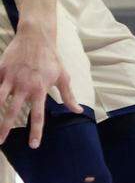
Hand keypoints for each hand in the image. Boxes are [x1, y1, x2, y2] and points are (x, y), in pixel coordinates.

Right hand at [0, 24, 82, 146]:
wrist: (36, 37)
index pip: (38, 115)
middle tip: (1, 142)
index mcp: (40, 89)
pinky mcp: (1, 71)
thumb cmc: (51, 58)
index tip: (33, 145)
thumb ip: (68, 96)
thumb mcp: (63, 76)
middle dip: (4, 128)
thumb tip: (78, 111)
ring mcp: (10, 79)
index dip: (36, 131)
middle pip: (12, 112)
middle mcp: (24, 86)